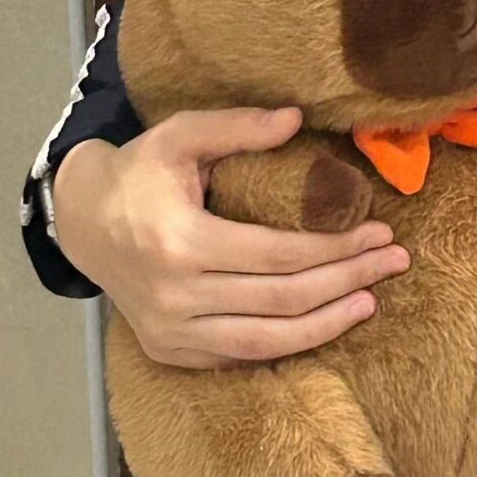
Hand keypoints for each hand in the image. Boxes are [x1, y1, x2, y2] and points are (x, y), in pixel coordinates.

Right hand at [54, 107, 409, 368]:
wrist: (83, 221)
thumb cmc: (138, 172)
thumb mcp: (180, 135)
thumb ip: (237, 126)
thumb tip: (298, 119)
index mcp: (179, 241)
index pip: (277, 254)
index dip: (335, 246)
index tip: (379, 231)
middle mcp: (175, 297)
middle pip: (282, 300)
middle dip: (347, 280)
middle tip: (393, 261)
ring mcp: (171, 333)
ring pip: (266, 343)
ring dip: (327, 324)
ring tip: (370, 300)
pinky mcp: (170, 351)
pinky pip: (239, 357)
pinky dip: (287, 344)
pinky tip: (321, 323)